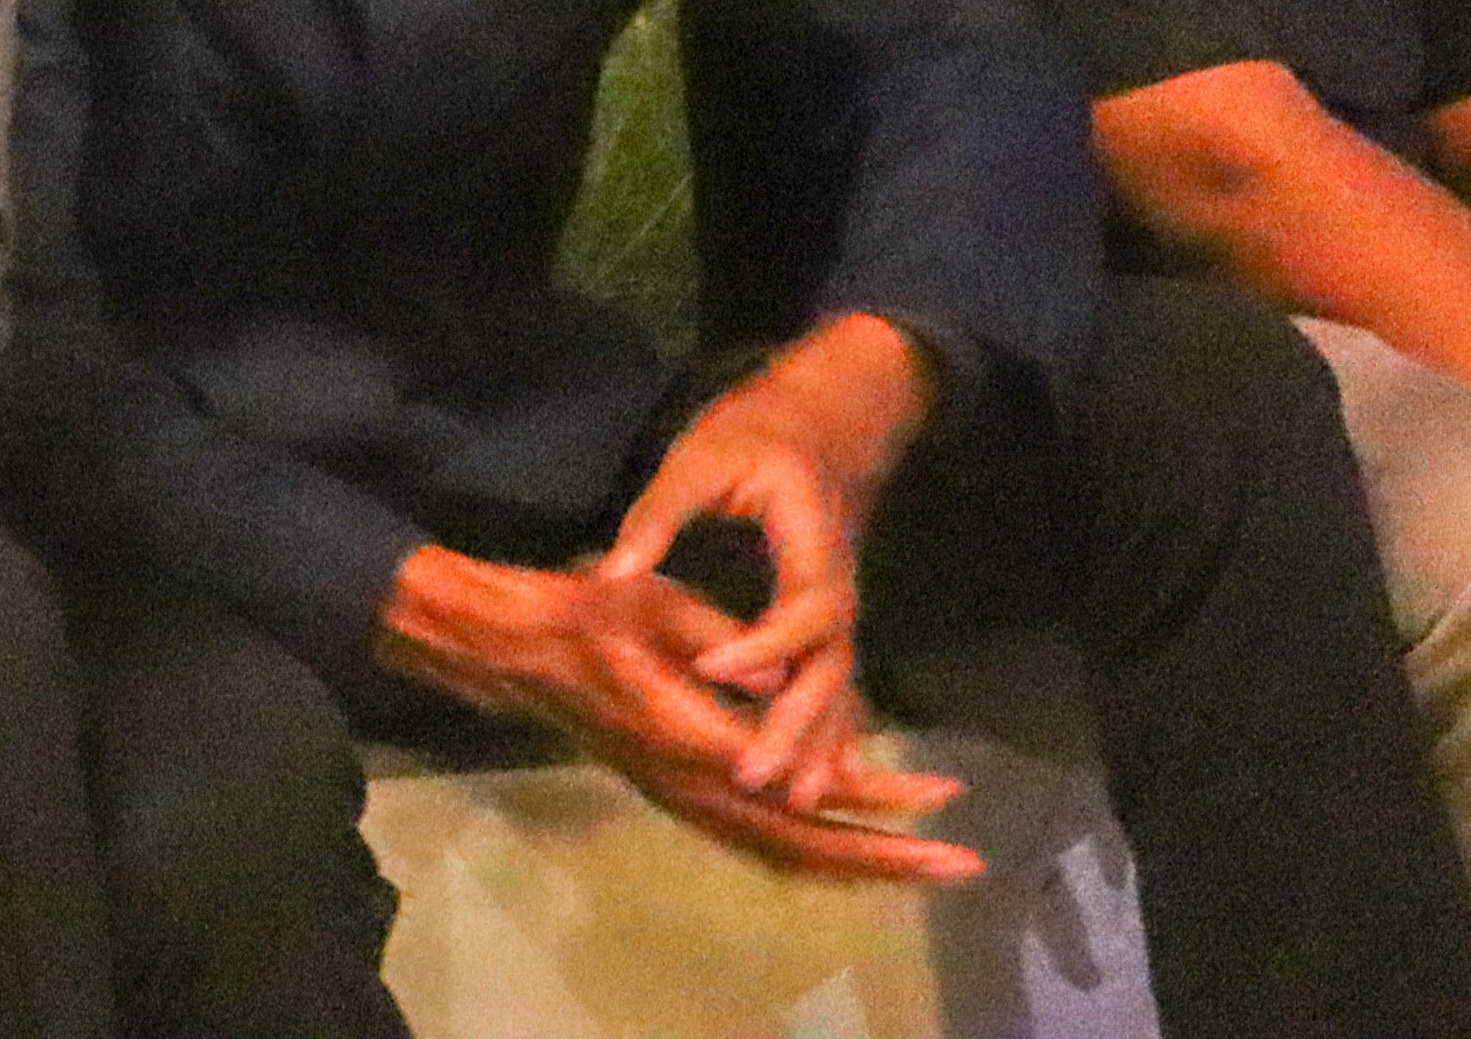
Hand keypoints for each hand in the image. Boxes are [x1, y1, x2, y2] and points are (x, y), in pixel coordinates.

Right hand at [380, 547, 976, 883]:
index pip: (798, 783)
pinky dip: (810, 856)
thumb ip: (723, 647)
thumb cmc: (582, 611)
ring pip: (783, 855)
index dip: (871, 793)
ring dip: (857, 863)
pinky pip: (756, 845)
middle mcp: (692, 785)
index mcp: (688, 737)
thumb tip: (783, 680)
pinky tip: (848, 854)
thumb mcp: (655, 605)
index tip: (937, 792)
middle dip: (886, 856)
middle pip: (804, 843)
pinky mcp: (679, 795)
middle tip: (960, 862)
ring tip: (924, 865)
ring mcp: (683, 798)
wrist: (510, 647)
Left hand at [593, 315, 929, 806]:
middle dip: (797, 724)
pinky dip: (828, 732)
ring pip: (839, 688)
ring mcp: (837, 609)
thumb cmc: (756, 433)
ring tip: (791, 801)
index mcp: (813, 541)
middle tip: (755, 775)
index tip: (712, 666)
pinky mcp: (824, 625)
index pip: (804, 609)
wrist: (821, 422)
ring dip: (820, 744)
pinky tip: (813, 780)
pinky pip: (834, 687)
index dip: (764, 642)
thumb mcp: (701, 457)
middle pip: (831, 667)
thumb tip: (610, 573)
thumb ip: (657, 516)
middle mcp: (836, 586)